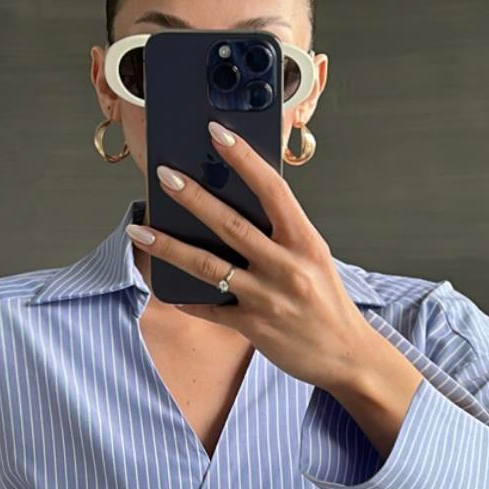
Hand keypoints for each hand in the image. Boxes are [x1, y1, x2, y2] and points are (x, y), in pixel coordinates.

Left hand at [126, 120, 377, 390]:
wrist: (347, 355)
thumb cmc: (327, 302)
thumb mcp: (314, 258)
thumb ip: (282, 234)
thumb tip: (236, 205)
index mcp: (306, 242)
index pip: (272, 189)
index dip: (243, 158)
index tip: (217, 133)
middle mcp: (287, 267)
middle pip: (230, 225)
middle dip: (192, 197)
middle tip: (163, 175)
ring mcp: (268, 299)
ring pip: (208, 267)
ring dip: (169, 247)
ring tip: (140, 231)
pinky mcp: (254, 327)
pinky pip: (209, 308)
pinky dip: (184, 297)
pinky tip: (161, 284)